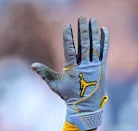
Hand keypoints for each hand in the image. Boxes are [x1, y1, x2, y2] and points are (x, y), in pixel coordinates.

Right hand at [32, 16, 108, 130]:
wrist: (86, 107)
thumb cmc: (69, 96)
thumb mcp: (55, 85)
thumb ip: (45, 74)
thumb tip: (33, 65)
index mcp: (73, 70)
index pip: (70, 50)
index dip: (68, 37)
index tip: (67, 25)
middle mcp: (85, 67)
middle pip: (84, 45)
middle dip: (83, 30)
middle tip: (82, 18)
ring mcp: (95, 67)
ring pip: (94, 46)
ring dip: (94, 32)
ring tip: (93, 20)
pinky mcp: (102, 67)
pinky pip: (104, 51)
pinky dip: (104, 40)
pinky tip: (103, 29)